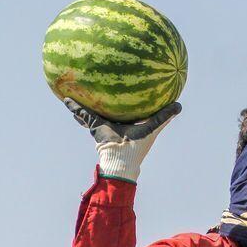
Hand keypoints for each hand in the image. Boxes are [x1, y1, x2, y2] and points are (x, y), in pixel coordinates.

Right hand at [64, 98, 180, 183]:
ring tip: (77, 90)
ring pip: (91, 110)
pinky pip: (83, 115)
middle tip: (99, 87)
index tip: (123, 90)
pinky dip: (74, 108)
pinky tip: (67, 98)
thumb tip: (179, 105)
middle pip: (106, 107)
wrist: (122, 160)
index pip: (124, 108)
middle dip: (102, 99)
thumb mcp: (152, 128)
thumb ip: (164, 116)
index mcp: (126, 122)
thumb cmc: (138, 147)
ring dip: (84, 103)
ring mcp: (101, 124)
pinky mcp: (94, 125)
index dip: (124, 100)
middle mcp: (113, 122)